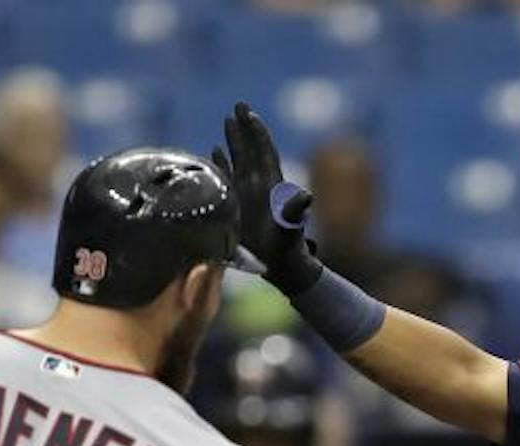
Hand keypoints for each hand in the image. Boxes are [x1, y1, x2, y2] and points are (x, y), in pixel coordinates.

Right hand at [216, 103, 321, 292]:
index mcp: (272, 185)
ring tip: (228, 119)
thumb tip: (306, 196)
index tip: (249, 113)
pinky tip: (214, 149)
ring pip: (239, 159)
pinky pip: (228, 177)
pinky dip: (221, 163)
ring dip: (233, 140)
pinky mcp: (238, 204)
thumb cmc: (287, 249)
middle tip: (238, 105)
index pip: (264, 152)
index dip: (257, 133)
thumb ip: (295, 212)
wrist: (281, 266)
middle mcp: (260, 184)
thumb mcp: (290, 229)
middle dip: (244, 127)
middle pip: (251, 149)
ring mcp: (249, 193)